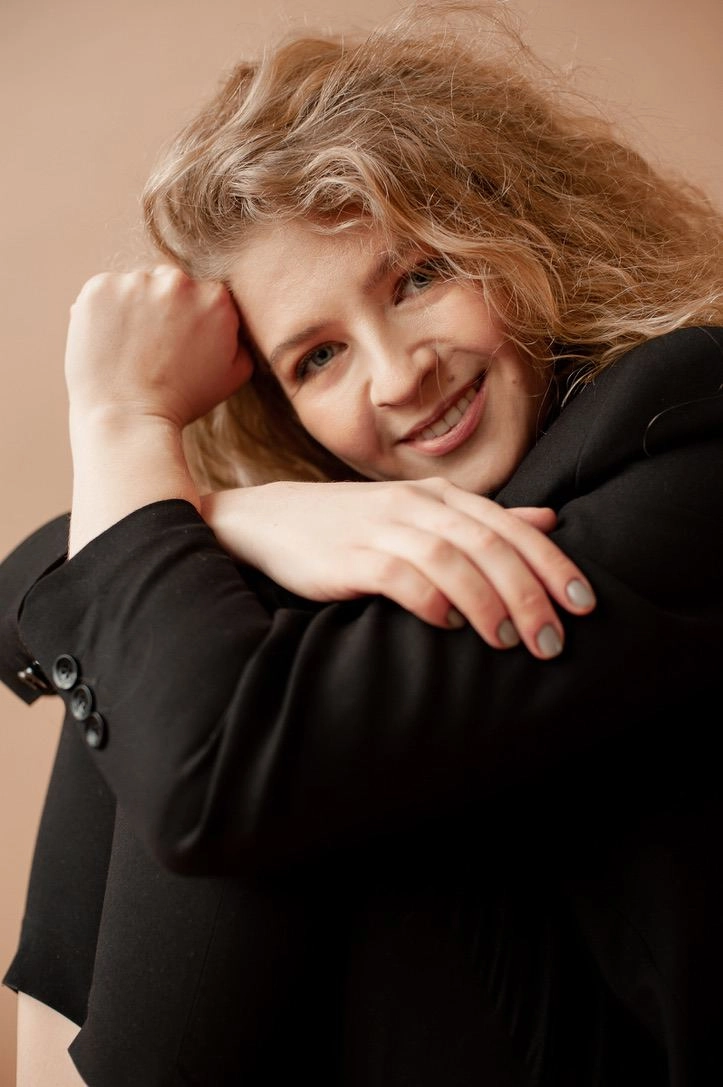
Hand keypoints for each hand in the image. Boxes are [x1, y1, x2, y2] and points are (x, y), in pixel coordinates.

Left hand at [65, 266, 251, 556]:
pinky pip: (104, 291)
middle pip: (170, 283)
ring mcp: (135, 282)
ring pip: (136, 286)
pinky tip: (109, 342)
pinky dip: (104, 311)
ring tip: (130, 348)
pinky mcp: (98, 288)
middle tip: (153, 347)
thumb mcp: (234, 375)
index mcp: (216, 298)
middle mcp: (177, 281)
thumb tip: (236, 321)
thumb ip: (242, 339)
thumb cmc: (183, 401)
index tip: (179, 344)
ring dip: (133, 307)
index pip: (203, 295)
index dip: (190, 320)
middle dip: (163, 307)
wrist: (128, 418)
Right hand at [201, 479, 595, 658]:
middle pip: (487, 545)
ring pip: (449, 558)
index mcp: (441, 498)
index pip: (510, 528)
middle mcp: (416, 507)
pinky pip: (396, 574)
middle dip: (527, 593)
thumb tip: (549, 523)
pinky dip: (427, 598)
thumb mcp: (422, 516)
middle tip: (552, 640)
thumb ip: (484, 520)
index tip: (583, 605)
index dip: (551, 565)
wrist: (270, 521)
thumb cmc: (353, 526)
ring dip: (485, 600)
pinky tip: (445, 624)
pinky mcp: (348, 557)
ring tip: (507, 641)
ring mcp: (380, 528)